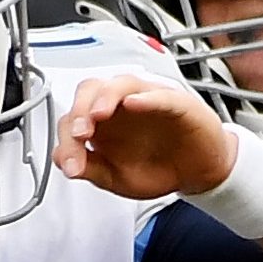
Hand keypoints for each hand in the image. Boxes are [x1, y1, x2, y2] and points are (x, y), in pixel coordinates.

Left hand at [56, 75, 234, 199]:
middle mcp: (120, 107)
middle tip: (78, 134)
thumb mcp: (116, 178)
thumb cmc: (158, 167)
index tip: (71, 166)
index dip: (65, 141)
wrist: (197, 172)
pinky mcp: (176, 102)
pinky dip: (146, 98)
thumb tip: (64, 163)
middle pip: (91, 89)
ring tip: (97, 115)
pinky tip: (134, 104)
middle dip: (79, 110)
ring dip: (105, 97)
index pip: (73, 119)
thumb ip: (91, 169)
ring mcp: (147, 100)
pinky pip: (160, 95)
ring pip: (121, 83)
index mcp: (101, 124)